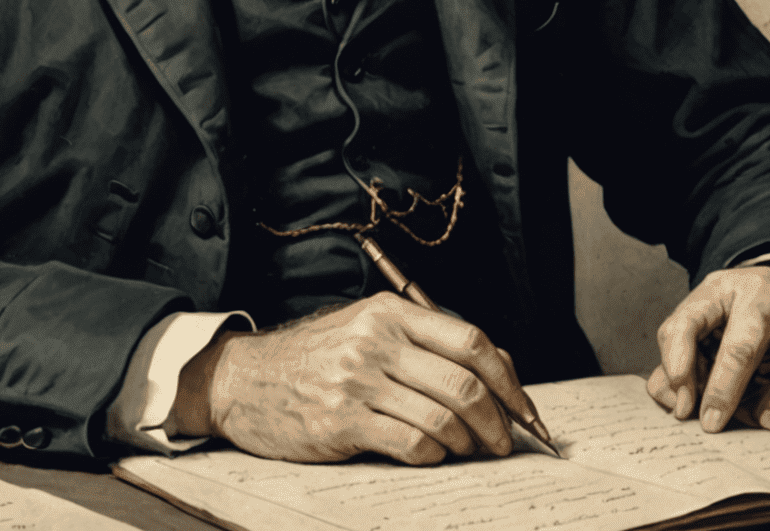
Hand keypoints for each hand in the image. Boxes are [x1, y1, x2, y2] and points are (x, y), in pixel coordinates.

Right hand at [172, 293, 532, 464]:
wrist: (245, 378)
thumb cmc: (314, 357)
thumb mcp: (367, 329)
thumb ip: (424, 342)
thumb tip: (497, 368)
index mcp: (390, 312)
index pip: (471, 341)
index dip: (509, 380)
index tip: (525, 409)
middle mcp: (377, 340)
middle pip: (465, 383)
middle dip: (498, 422)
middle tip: (505, 443)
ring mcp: (358, 380)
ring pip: (442, 418)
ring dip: (468, 444)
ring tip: (468, 452)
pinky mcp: (341, 421)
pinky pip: (410, 444)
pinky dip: (432, 456)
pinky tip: (429, 455)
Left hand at [646, 264, 769, 433]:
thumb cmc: (737, 312)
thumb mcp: (702, 317)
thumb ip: (678, 355)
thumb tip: (677, 402)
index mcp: (724, 288)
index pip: (690, 321)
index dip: (680, 364)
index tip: (683, 406)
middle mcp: (768, 297)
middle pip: (743, 346)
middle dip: (725, 391)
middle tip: (714, 424)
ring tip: (762, 420)